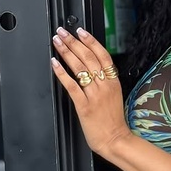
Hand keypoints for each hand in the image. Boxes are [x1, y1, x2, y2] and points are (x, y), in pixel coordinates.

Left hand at [51, 26, 130, 157]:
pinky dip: (62, 73)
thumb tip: (92, 67)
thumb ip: (105, 81)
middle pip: (89, 58)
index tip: (80, 31)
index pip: (103, 55)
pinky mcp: (84, 106)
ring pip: (80, 68)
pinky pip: (71, 86)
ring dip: (66, 52)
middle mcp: (105, 86)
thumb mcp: (115, 96)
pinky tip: (55, 64)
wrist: (115, 139)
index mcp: (113, 82)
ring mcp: (95, 95)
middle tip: (62, 32)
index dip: (90, 41)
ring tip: (57, 42)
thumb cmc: (113, 120)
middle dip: (73, 42)